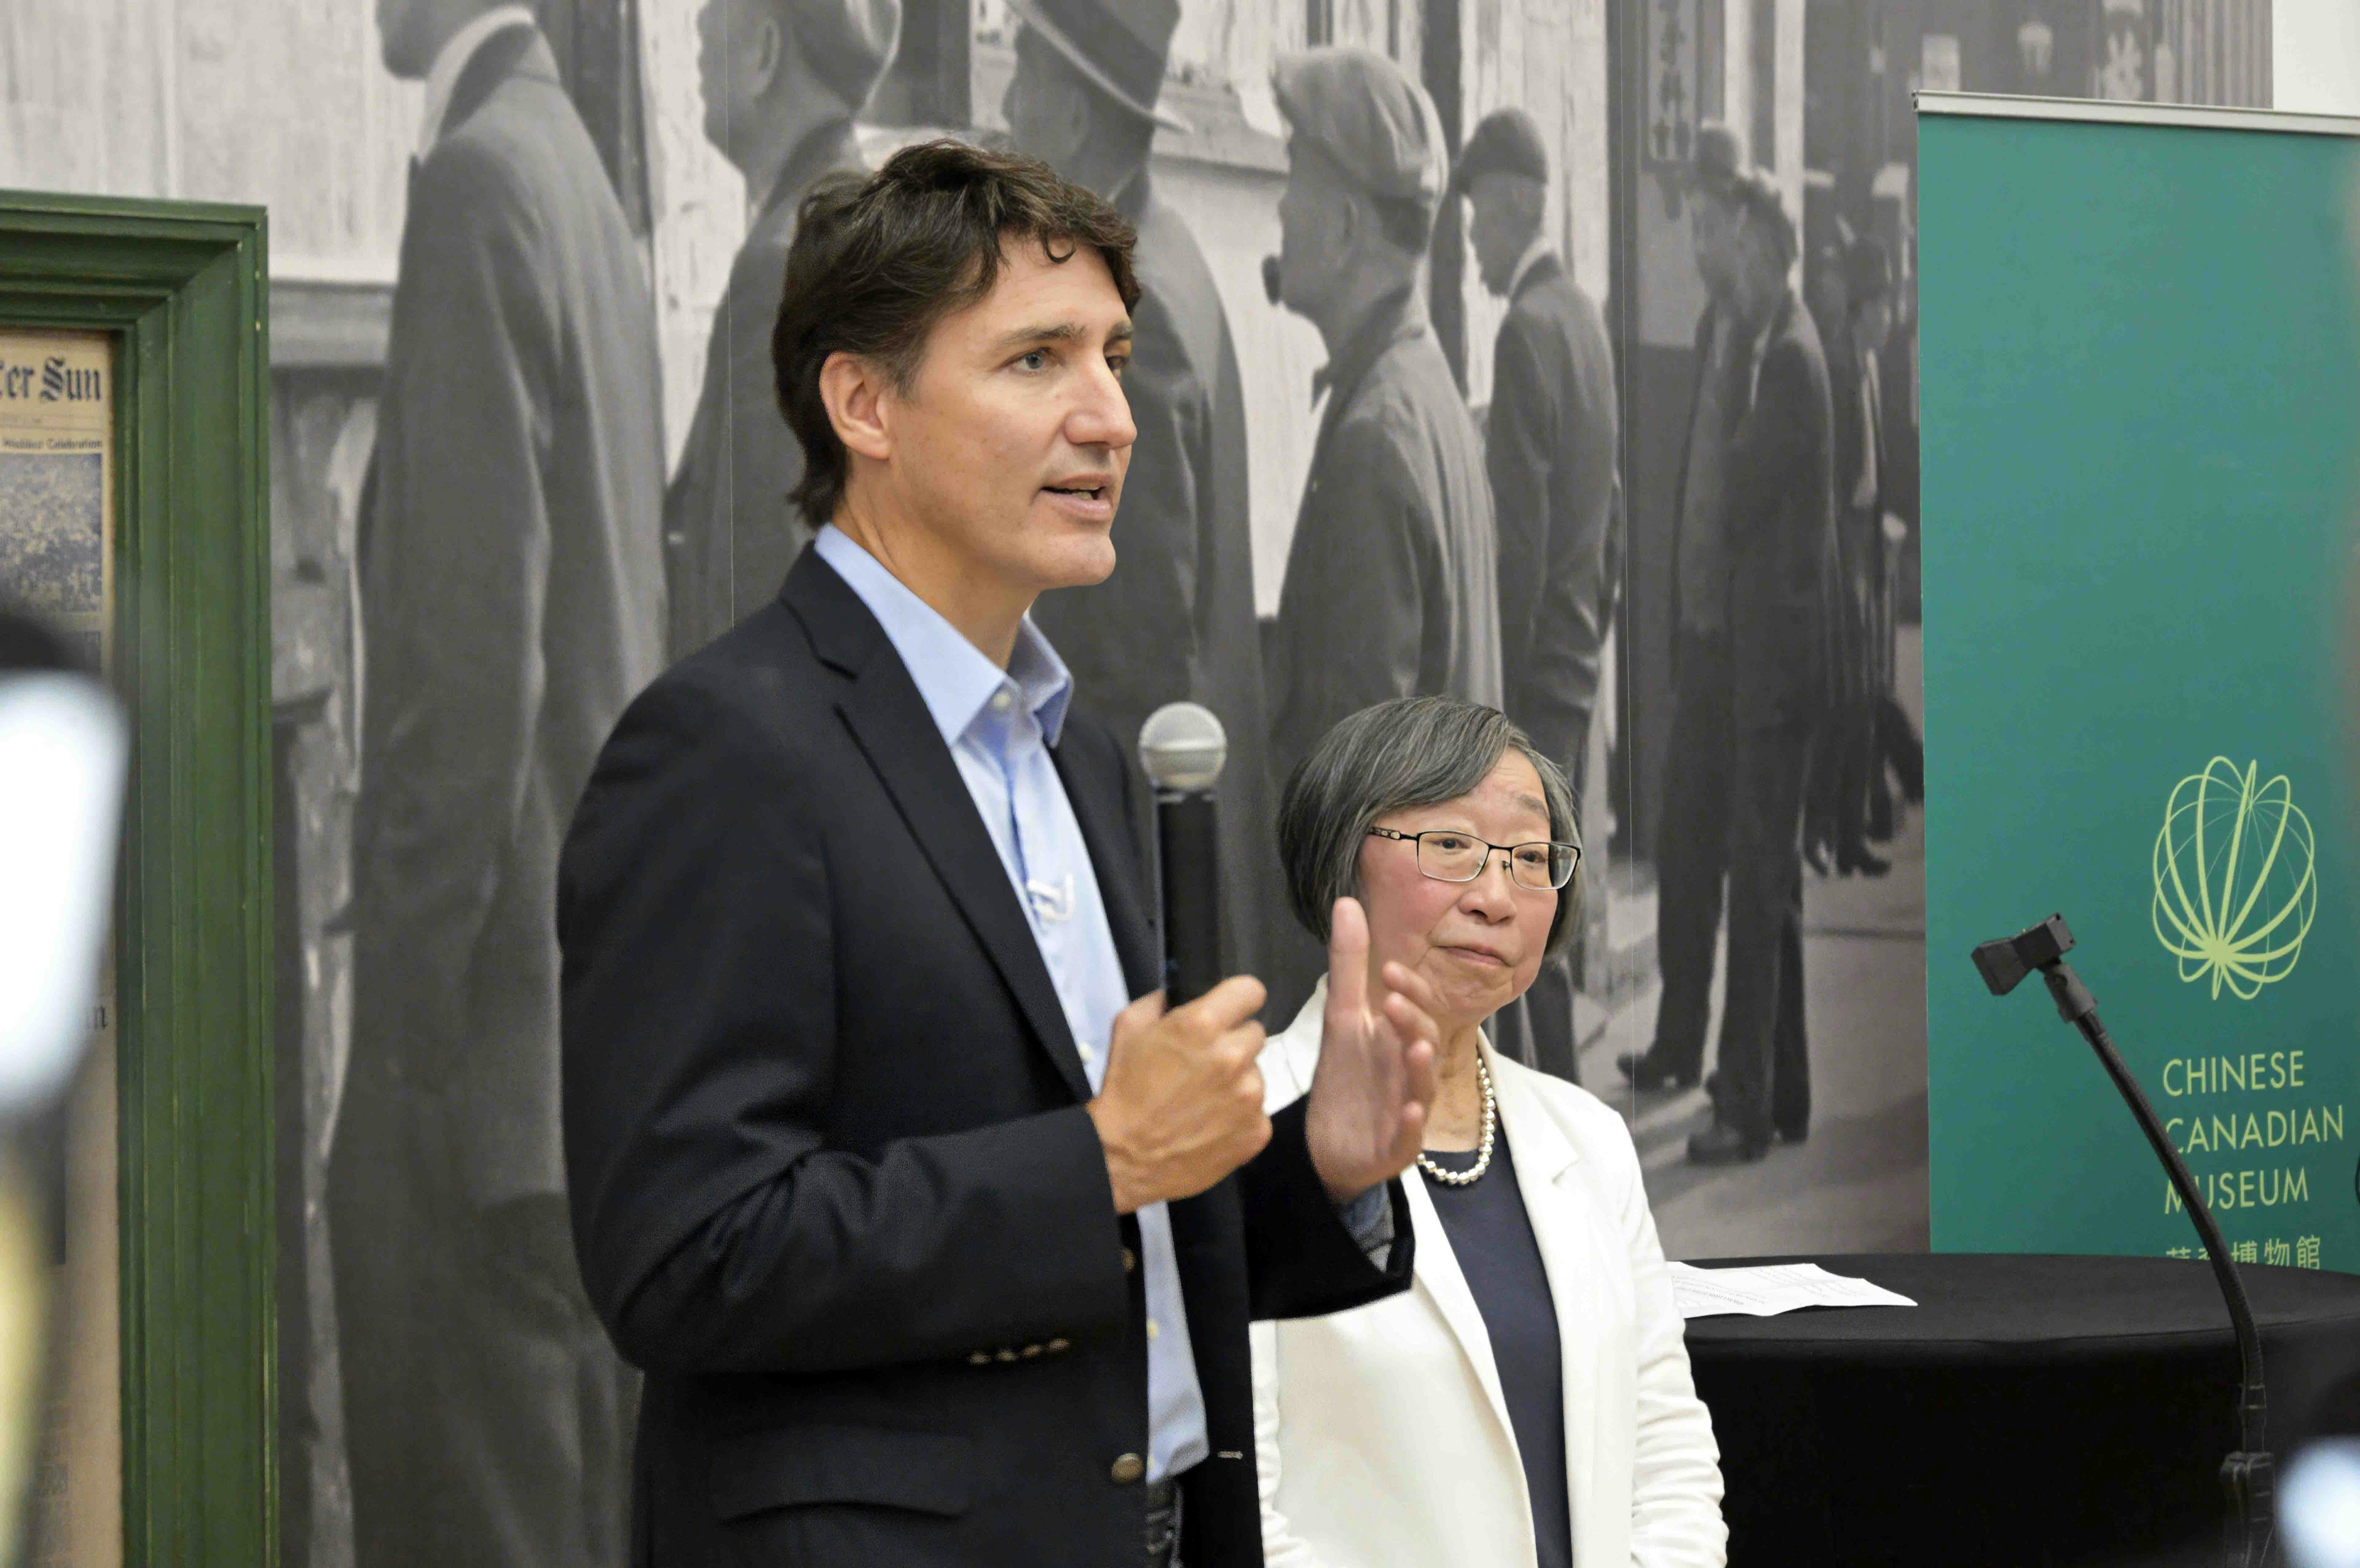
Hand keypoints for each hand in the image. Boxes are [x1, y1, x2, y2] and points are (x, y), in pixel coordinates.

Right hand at [1085, 976, 1270, 1213]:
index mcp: (1204, 1025)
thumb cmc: (1124, 1089)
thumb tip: (1180, 992)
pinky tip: (1212, 1125)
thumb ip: (1161, 1000)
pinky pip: (1257, 1111)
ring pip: (1257, 1074)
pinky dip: (1240, 1116)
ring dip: (1237, 1081)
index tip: (1230, 1012)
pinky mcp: (1258, 1130)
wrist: (1123, 1157)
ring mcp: (1251, 1096)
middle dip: (1233, 1043)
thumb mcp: (1128, 1028)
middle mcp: (1234, 1056)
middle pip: (1255, 1034)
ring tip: (1205, 1100)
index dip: (1238, 1000)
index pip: (1251, 990)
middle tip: (1206, 1063)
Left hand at [1303, 898, 1440, 1203]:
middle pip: (1424, 1043)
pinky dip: (1413, 1126)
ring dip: (1421, 1069)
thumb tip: (1347, 901)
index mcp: (1400, 1040)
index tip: (1390, 969)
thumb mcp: (1342, 1017)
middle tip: (1393, 1002)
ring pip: (1423, 1088)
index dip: (1409, 990)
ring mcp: (1408, 1110)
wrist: (1327, 1145)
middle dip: (1413, 1021)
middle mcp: (1411, 1072)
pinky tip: (1411, 1113)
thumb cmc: (1347, 1077)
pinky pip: (1411, 1138)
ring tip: (1414, 1049)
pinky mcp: (1396, 1147)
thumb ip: (1349, 964)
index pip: (1416, 1008)